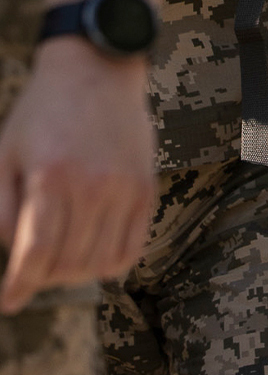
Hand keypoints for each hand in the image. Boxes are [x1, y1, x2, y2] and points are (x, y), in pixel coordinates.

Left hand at [0, 40, 156, 313]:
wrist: (97, 71)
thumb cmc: (41, 114)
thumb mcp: (5, 156)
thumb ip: (2, 211)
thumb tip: (14, 256)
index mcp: (52, 177)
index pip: (35, 254)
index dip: (19, 286)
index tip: (9, 303)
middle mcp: (94, 186)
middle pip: (67, 264)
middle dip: (43, 278)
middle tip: (31, 271)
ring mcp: (125, 188)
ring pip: (99, 263)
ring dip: (74, 273)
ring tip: (59, 260)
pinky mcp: (146, 189)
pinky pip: (131, 249)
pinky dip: (109, 264)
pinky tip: (90, 253)